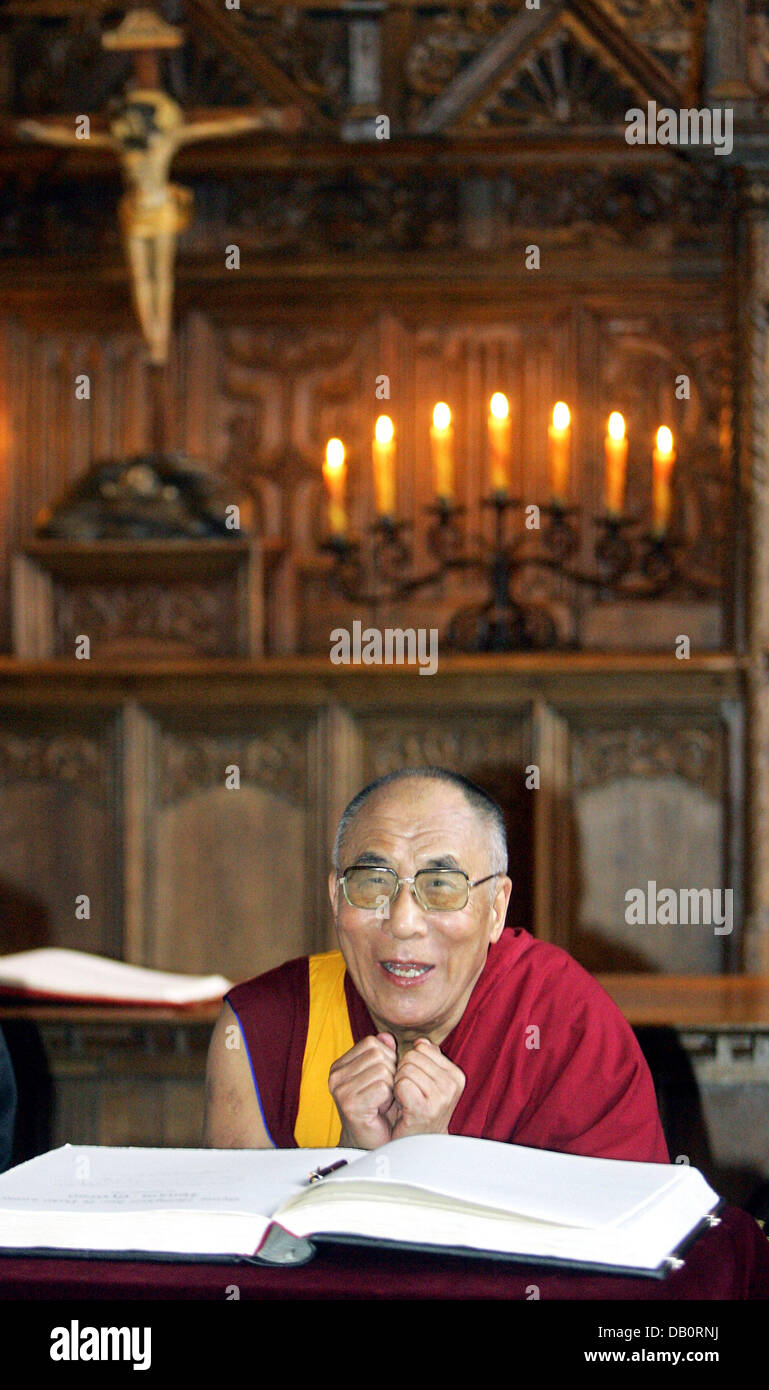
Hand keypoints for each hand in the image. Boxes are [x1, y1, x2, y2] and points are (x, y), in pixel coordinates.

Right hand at [328, 1033, 396, 1148]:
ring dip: (390, 1086)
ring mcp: (341, 1090)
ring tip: (382, 1101)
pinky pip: (383, 1087)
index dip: (387, 1057)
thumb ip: (383, 1054)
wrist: (371, 1143)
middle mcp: (336, 1076)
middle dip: (390, 1072)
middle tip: (384, 1093)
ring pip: (382, 1070)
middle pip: (378, 1054)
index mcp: (340, 1066)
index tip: (384, 1078)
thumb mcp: (382, 1076)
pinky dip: (388, 1098)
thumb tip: (387, 1036)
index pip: (372, 1042)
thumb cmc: (378, 1109)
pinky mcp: (350, 1105)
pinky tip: (381, 1109)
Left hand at [389, 1039, 464, 1139]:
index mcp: (455, 1075)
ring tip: (406, 1100)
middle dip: (402, 1071)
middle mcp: (452, 1084)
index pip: (422, 1046)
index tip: (414, 1083)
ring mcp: (442, 1097)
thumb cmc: (418, 1110)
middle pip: (412, 1056)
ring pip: (405, 1069)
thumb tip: (420, 1041)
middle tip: (407, 1093)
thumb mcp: (427, 1080)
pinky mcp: (427, 1109)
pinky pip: (402, 1084)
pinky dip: (396, 1093)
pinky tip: (402, 1106)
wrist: (417, 1146)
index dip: (410, 1062)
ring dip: (398, 1083)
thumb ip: (425, 1057)